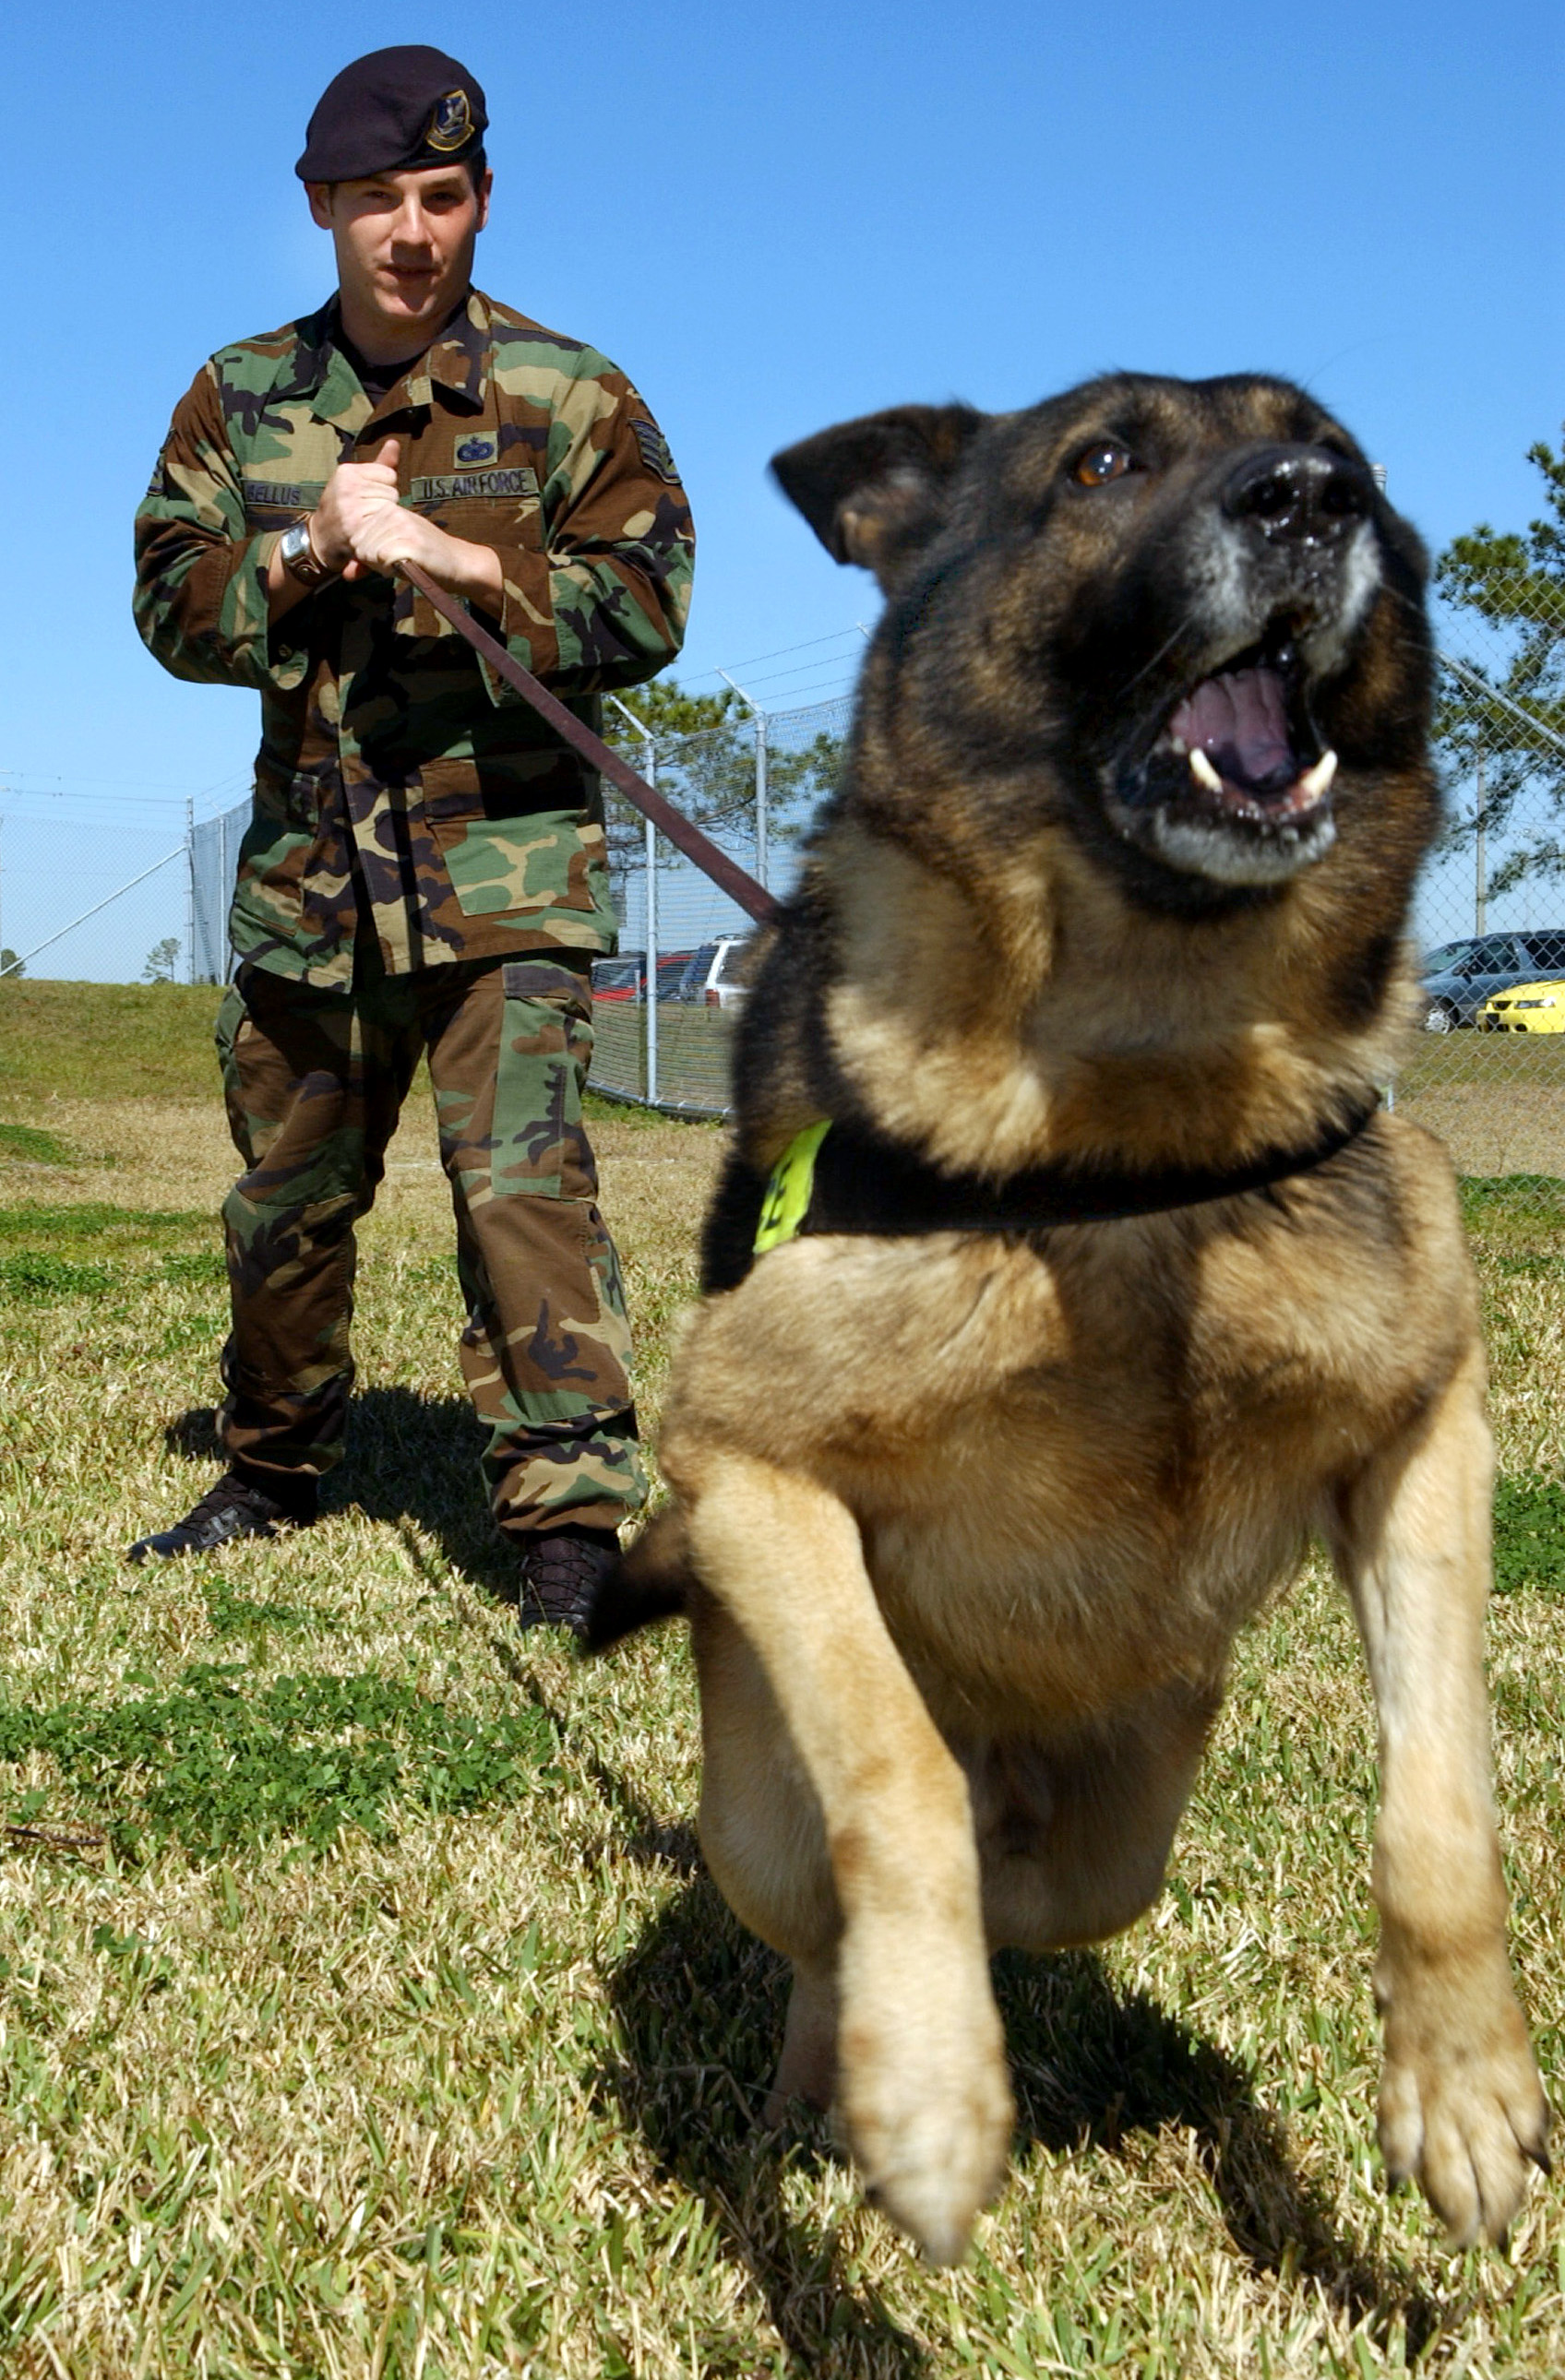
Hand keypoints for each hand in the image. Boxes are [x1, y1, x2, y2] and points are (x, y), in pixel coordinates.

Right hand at [310, 437, 403, 575]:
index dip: (383, 487)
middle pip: (392, 491)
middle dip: (384, 502)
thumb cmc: (344, 508)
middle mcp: (347, 486)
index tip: (366, 497)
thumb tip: (395, 442)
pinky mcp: (356, 525)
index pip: (389, 474)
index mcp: (347, 471)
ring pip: (391, 506)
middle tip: (365, 512)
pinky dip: (382, 529)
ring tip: (366, 521)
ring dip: (384, 517)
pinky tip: (369, 531)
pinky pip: (386, 522)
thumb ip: (380, 464)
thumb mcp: (357, 482)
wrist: (321, 538)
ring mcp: (351, 506)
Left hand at [312, 435, 502, 605]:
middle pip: (359, 546)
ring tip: (404, 561)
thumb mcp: (390, 552)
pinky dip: (391, 570)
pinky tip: (407, 566)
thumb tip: (346, 575)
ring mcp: (401, 525)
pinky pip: (382, 559)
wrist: (457, 563)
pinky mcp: (409, 541)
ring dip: (383, 566)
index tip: (390, 554)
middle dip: (374, 561)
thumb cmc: (423, 559)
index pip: (355, 537)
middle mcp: (391, 511)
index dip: (369, 554)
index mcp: (385, 509)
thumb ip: (367, 560)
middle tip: (398, 559)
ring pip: (368, 553)